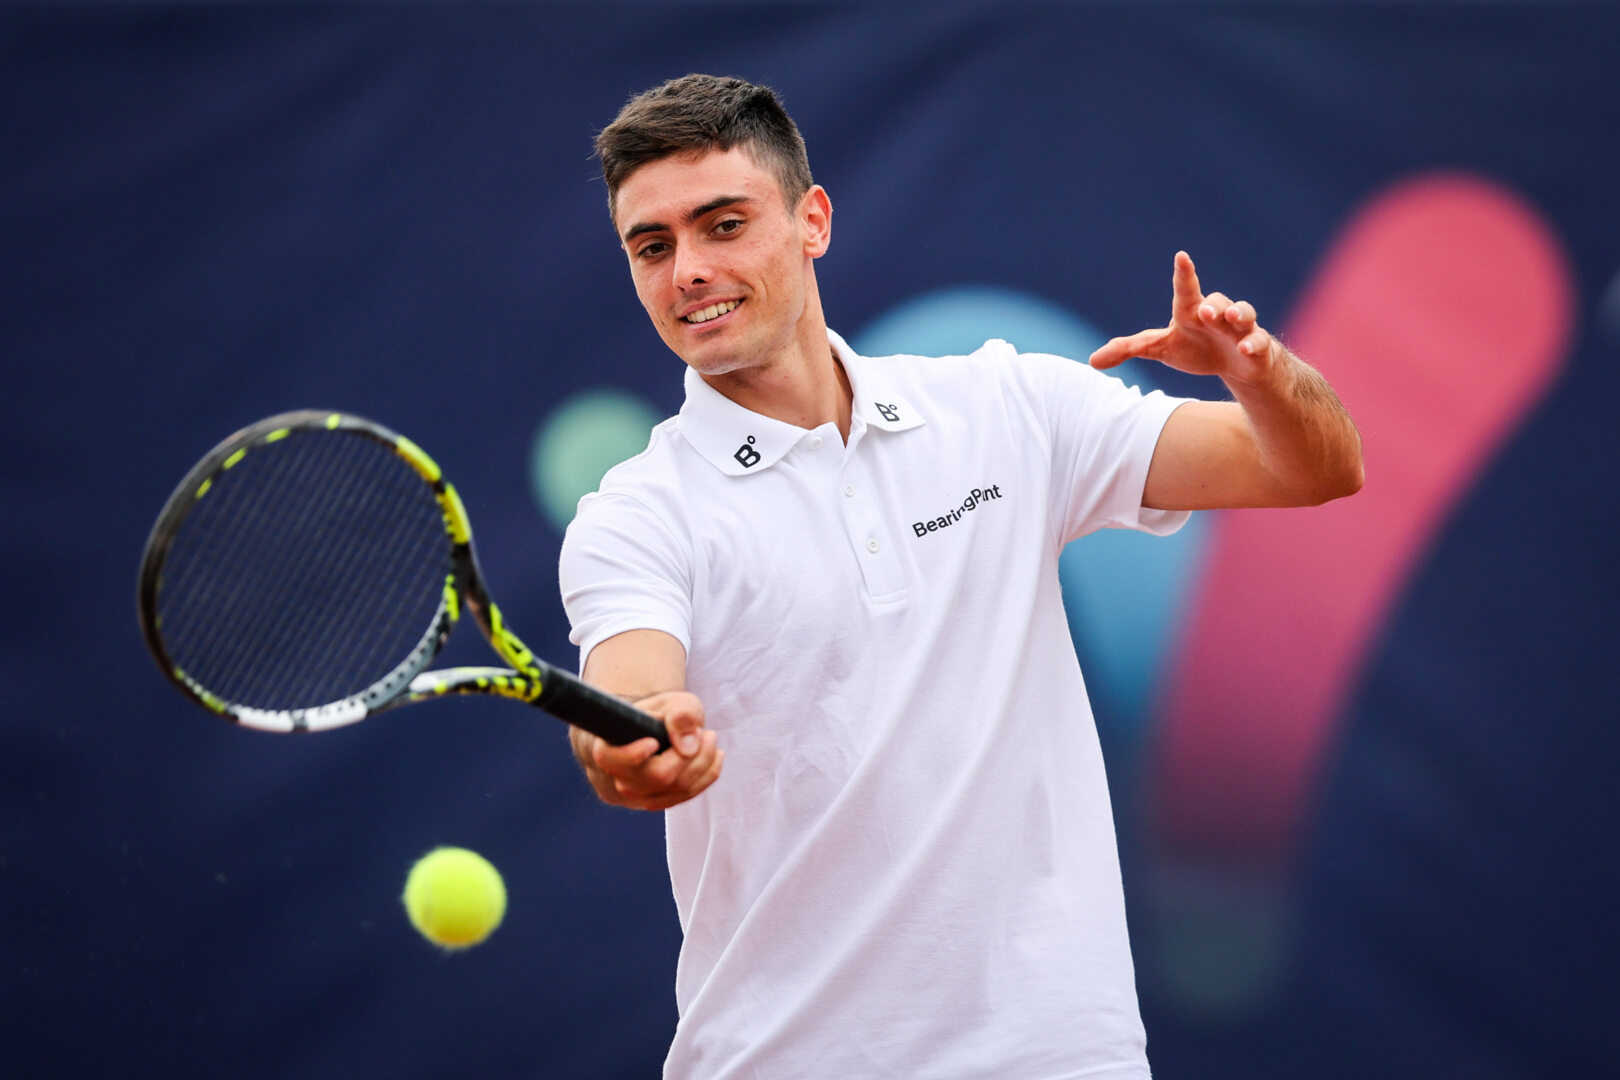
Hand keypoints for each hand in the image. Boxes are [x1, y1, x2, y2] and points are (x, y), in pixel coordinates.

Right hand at [570, 690, 722, 810]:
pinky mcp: (656, 803)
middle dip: (692, 754)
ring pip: (677, 789)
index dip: (632, 754)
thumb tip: (688, 746)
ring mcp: (637, 797)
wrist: (650, 732)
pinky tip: (715, 757)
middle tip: (706, 732)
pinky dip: (706, 776)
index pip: (611, 760)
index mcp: (608, 749)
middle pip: (660, 776)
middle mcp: (618, 779)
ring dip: (704, 764)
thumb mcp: (671, 703)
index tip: (653, 742)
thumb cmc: (656, 715)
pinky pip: (685, 795)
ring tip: (711, 739)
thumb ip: (680, 714)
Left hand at [1089, 251, 1284, 388]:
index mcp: (1191, 312)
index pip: (1186, 290)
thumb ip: (1129, 349)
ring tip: (1230, 318)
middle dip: (1213, 305)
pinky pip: (1260, 342)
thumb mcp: (1160, 348)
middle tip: (1204, 312)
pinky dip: (1254, 343)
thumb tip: (1091, 361)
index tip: (1181, 256)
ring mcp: (1239, 329)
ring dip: (1239, 314)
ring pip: (1243, 314)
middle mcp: (1217, 315)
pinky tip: (1246, 349)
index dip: (1184, 273)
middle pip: (1216, 302)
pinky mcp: (1257, 348)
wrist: (1234, 364)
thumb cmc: (1195, 348)